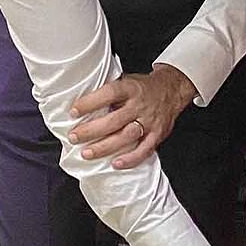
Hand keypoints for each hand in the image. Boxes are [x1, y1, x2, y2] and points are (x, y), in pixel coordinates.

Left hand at [70, 64, 196, 167]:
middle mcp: (140, 105)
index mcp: (130, 88)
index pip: (109, 94)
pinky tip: (115, 164)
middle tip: (74, 137)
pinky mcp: (158, 134)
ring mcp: (150, 121)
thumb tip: (82, 105)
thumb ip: (109, 92)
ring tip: (87, 153)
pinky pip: (144, 150)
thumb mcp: (126, 81)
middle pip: (114, 120)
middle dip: (91, 131)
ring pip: (126, 137)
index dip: (90, 103)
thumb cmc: (142, 87)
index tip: (73, 112)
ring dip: (105, 147)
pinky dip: (130, 159)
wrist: (172, 89)